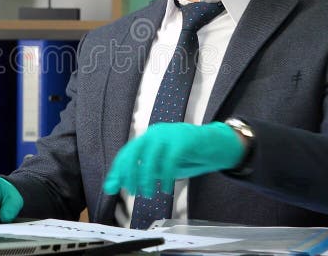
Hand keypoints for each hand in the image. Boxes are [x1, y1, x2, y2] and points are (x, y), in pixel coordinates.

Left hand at [102, 122, 244, 197]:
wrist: (216, 145)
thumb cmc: (188, 155)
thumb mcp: (163, 165)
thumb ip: (145, 171)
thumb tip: (124, 183)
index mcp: (148, 137)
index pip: (126, 153)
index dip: (117, 171)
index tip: (111, 187)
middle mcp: (155, 133)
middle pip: (133, 153)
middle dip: (128, 174)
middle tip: (131, 191)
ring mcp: (169, 134)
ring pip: (150, 158)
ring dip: (147, 179)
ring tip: (148, 193)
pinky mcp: (183, 140)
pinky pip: (169, 160)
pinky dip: (166, 176)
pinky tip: (166, 188)